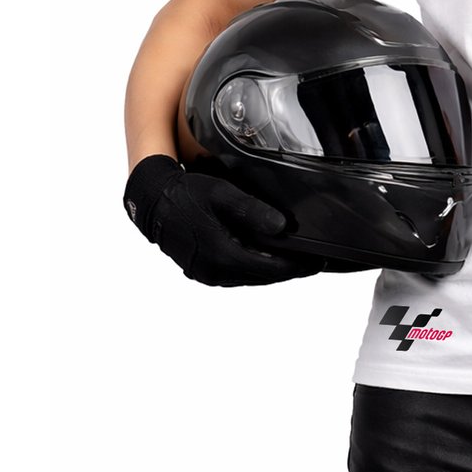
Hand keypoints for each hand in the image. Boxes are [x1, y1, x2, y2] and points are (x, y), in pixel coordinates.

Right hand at [122, 153, 334, 286]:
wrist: (152, 203)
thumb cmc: (185, 195)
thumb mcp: (222, 195)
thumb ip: (252, 211)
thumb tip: (280, 228)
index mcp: (222, 256)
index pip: (272, 269)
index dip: (299, 266)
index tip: (318, 261)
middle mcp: (215, 272)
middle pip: (264, 277)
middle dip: (289, 269)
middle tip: (312, 261)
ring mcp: (208, 275)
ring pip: (250, 277)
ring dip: (271, 269)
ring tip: (293, 258)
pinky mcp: (203, 272)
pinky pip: (236, 274)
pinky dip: (253, 267)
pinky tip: (264, 256)